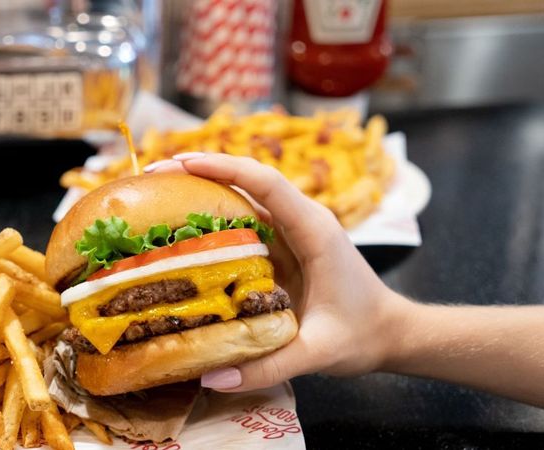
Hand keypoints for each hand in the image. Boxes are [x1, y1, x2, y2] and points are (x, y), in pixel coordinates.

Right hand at [145, 153, 409, 391]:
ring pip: (243, 197)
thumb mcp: (318, 353)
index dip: (223, 167)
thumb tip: (210, 377)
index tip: (182, 162)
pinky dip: (212, 217)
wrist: (391, 332)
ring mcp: (291, 231)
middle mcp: (301, 221)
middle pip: (247, 180)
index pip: (266, 184)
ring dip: (202, 190)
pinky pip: (243, 222)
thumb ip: (268, 365)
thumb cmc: (363, 335)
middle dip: (200, 171)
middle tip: (151, 177)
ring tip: (156, 195)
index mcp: (314, 231)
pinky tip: (180, 230)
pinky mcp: (282, 246)